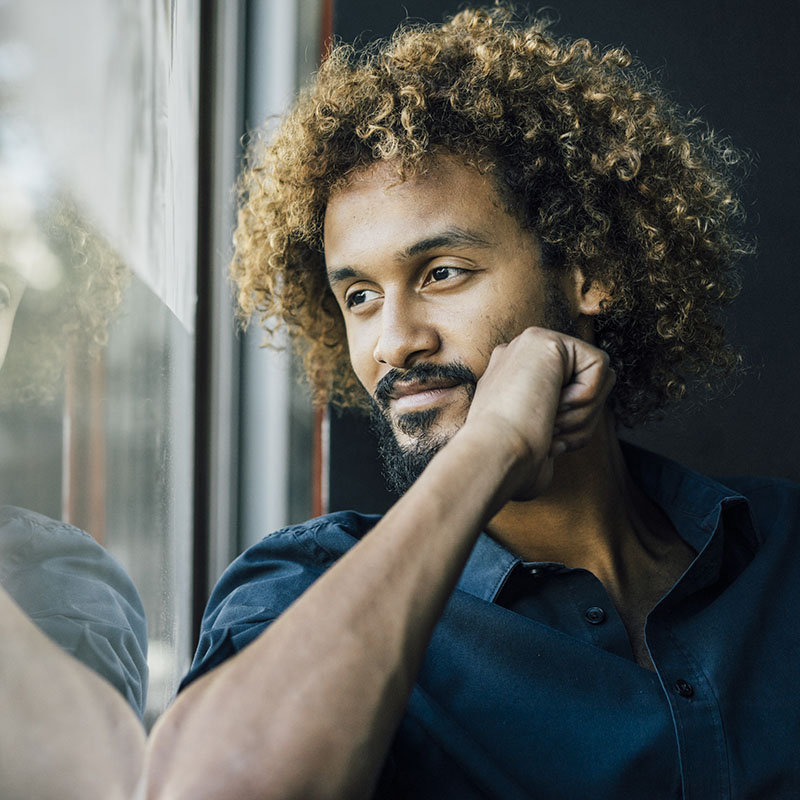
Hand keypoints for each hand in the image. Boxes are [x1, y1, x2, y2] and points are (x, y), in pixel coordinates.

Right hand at [462, 327, 614, 502]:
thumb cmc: (510, 464)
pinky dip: (586, 396)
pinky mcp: (547, 339)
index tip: (541, 444)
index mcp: (511, 380)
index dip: (567, 425)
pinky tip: (551, 405)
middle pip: (587, 384)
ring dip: (584, 411)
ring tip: (549, 424)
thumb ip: (553, 422)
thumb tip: (569, 414)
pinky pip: (599, 365)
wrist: (494, 456)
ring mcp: (529, 345)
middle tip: (549, 434)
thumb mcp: (536, 441)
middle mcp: (519, 357)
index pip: (566, 394)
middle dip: (581, 418)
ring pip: (597, 376)